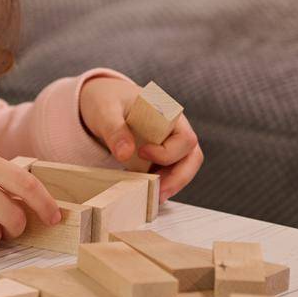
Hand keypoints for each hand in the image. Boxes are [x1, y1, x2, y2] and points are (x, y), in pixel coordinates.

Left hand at [79, 77, 203, 200]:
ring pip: (185, 167)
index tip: (142, 153)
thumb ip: (115, 129)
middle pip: (193, 157)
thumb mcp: (106, 111)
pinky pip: (170, 172)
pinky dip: (161, 183)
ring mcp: (170, 144)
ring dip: (171, 184)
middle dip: (178, 178)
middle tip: (158, 193)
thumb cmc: (109, 100)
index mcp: (169, 113)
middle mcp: (176, 129)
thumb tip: (126, 153)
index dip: (167, 152)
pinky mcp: (161, 156)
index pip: (185, 138)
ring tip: (151, 196)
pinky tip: (144, 190)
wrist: (105, 103)